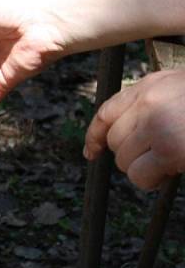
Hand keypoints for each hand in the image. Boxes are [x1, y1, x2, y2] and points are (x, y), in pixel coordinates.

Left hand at [83, 70, 184, 189]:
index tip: (92, 151)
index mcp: (150, 85)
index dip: (96, 135)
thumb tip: (129, 133)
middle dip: (132, 155)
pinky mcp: (170, 149)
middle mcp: (147, 102)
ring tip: (170, 164)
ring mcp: (157, 125)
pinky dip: (151, 181)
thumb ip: (154, 102)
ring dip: (144, 170)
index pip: (107, 112)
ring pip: (125, 161)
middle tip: (159, 158)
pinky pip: (140, 176)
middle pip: (115, 141)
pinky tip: (172, 173)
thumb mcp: (179, 90)